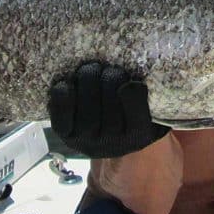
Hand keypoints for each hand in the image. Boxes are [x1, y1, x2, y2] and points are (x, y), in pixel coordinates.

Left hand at [48, 61, 169, 158]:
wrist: (109, 137)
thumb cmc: (132, 113)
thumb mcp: (151, 107)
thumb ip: (152, 93)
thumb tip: (145, 70)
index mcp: (140, 136)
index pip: (139, 116)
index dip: (134, 94)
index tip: (131, 81)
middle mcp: (114, 144)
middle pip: (111, 104)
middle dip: (110, 78)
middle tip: (110, 69)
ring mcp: (88, 141)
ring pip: (87, 107)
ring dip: (88, 80)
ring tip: (92, 69)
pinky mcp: (66, 137)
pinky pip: (61, 116)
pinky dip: (62, 96)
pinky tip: (67, 83)